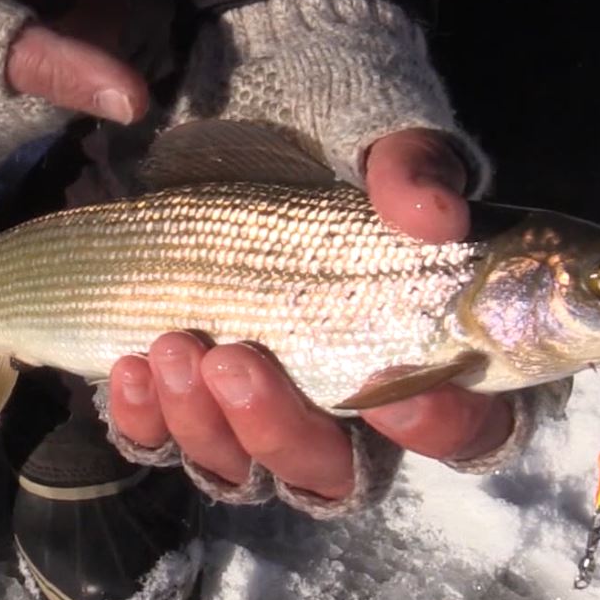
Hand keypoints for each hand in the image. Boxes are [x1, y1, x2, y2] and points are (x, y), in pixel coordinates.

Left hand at [106, 134, 513, 500]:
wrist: (247, 125)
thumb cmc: (336, 145)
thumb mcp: (383, 139)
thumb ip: (414, 170)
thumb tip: (434, 213)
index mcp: (428, 357)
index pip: (467, 428)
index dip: (441, 428)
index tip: (397, 391)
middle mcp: (347, 410)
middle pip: (334, 474)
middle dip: (278, 431)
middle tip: (233, 360)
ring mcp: (266, 412)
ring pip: (244, 472)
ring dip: (204, 426)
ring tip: (171, 348)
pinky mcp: (194, 402)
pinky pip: (167, 446)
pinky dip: (146, 421)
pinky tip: (132, 368)